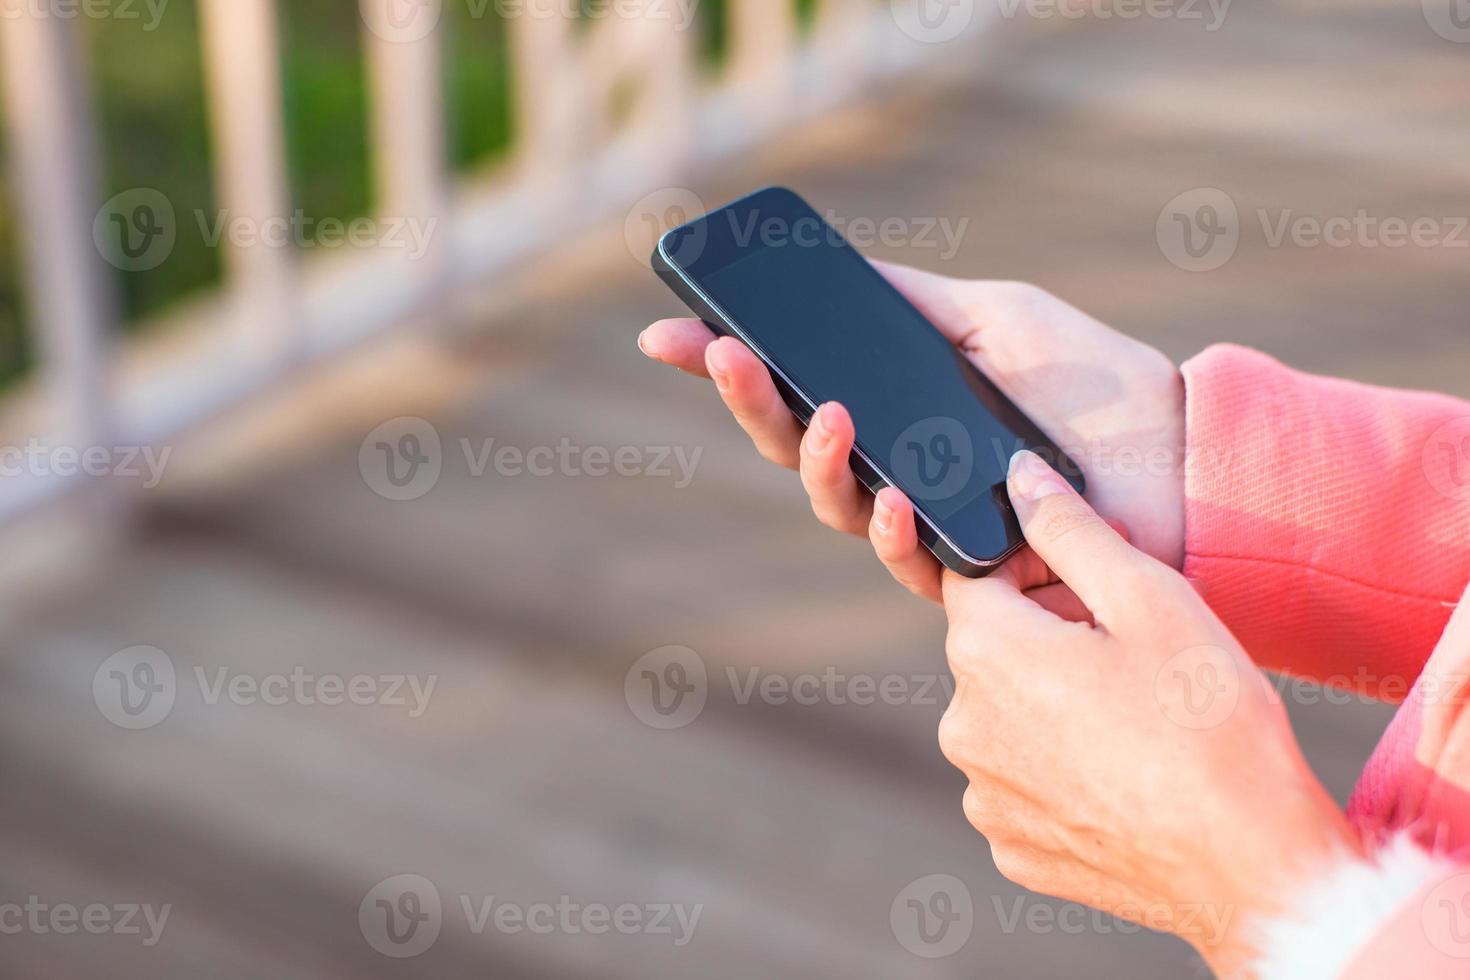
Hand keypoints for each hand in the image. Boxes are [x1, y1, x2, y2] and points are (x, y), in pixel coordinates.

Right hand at [639, 262, 1184, 601]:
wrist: (1179, 451)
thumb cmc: (1092, 382)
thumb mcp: (994, 316)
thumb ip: (914, 301)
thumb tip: (838, 273)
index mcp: (896, 405)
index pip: (792, 388)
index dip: (730, 369)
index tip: (665, 335)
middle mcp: (896, 465)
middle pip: (792, 446)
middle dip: (747, 400)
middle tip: (718, 353)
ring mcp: (926, 521)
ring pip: (833, 504)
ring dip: (810, 457)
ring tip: (820, 411)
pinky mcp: (967, 571)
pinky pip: (905, 558)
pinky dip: (890, 523)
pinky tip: (892, 489)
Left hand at [938, 450, 1357, 974]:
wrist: (1253, 867)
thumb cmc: (1210, 724)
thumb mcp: (1149, 598)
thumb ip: (1071, 529)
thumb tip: (1020, 479)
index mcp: (984, 652)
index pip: (974, 574)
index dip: (1031, 563)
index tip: (1090, 579)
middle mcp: (961, 724)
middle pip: (991, 647)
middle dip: (1047, 630)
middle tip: (1131, 644)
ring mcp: (983, 792)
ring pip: (1006, 716)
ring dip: (1052, 700)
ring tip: (1136, 712)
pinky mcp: (1012, 844)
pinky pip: (1023, 781)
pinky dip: (1060, 766)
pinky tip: (1125, 769)